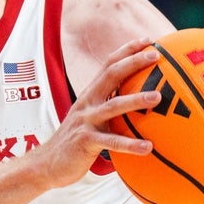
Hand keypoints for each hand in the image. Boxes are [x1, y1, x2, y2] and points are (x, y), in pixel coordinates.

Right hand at [33, 38, 162, 190]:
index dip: (127, 51)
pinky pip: (110, 142)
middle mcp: (87, 103)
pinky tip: (148, 147)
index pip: (109, 65)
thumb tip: (143, 107)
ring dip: (135, 99)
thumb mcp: (93, 120)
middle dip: (133, 63)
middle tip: (156, 56)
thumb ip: (113, 111)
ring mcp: (85, 121)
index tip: (148, 41)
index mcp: (90, 95)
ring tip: (157, 97)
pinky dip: (130, 144)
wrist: (47, 163)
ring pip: (112, 106)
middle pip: (110, 75)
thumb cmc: (77, 143)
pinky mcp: (84, 141)